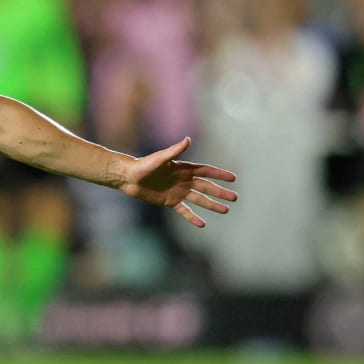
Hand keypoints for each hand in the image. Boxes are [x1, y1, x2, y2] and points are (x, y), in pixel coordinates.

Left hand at [119, 137, 237, 227]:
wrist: (128, 177)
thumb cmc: (143, 165)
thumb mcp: (160, 158)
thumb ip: (174, 150)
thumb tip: (188, 139)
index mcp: (184, 169)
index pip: (206, 172)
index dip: (219, 175)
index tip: (233, 179)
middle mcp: (184, 180)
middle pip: (206, 187)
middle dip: (220, 192)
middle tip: (234, 198)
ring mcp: (178, 192)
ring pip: (199, 200)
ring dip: (212, 205)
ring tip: (225, 211)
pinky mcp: (169, 202)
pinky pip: (184, 211)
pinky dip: (192, 217)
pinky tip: (202, 224)